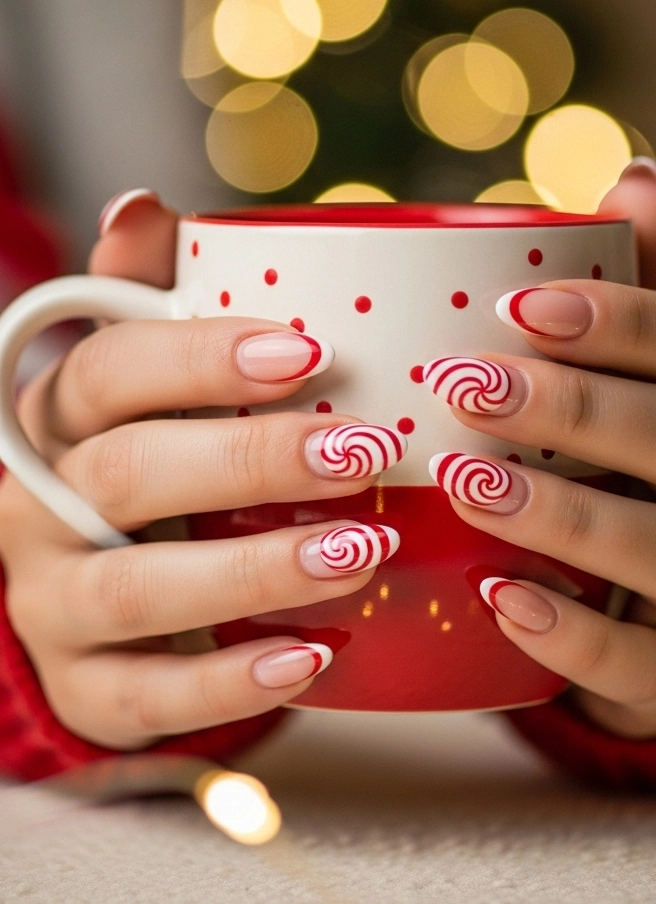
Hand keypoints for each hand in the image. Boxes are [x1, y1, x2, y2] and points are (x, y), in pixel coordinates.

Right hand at [0, 192, 400, 749]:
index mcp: (58, 415)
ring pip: (137, 589)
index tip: (313, 350)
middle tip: (368, 453)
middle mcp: (38, 504)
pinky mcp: (84, 688)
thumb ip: (150, 296)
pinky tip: (314, 658)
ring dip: (255, 570)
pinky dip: (231, 683)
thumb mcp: (140, 383)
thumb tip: (141, 206)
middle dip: (252, 460)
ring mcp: (52, 602)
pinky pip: (146, 698)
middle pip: (129, 475)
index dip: (202, 357)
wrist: (88, 602)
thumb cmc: (144, 462)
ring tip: (364, 552)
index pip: (107, 370)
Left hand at [426, 160, 655, 737]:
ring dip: (562, 511)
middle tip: (462, 387)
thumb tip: (638, 172)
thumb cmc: (632, 483)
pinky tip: (495, 597)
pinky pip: (643, 661)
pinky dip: (570, 630)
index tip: (515, 306)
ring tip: (463, 485)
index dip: (618, 319)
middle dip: (574, 407)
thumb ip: (632, 296)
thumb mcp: (636, 389)